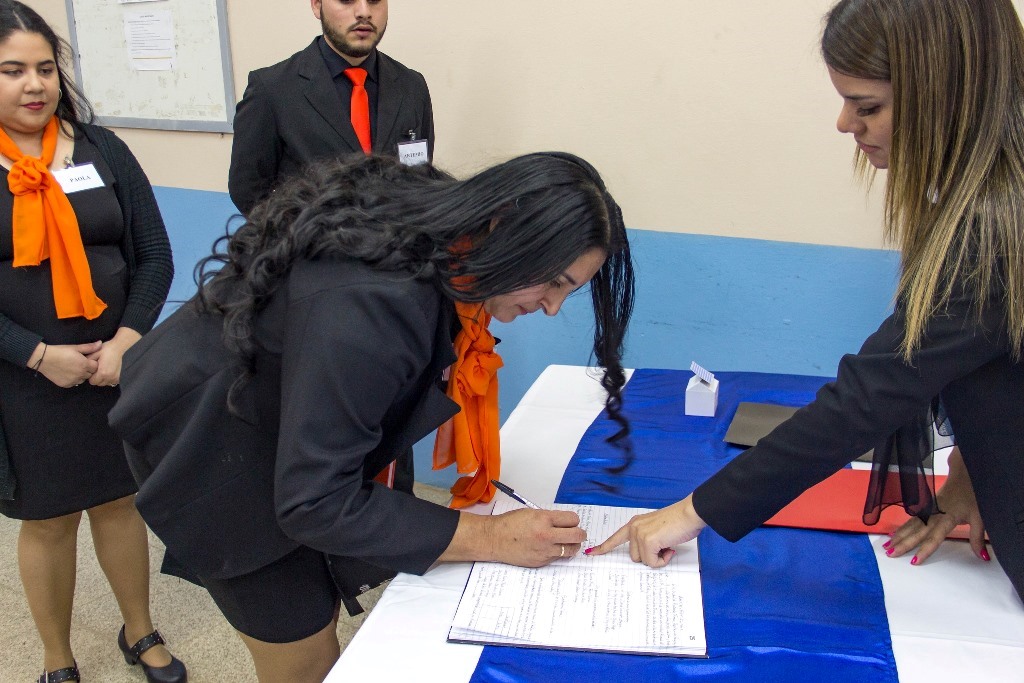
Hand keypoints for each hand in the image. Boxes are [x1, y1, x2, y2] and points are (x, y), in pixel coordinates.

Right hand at [29, 341, 101, 387]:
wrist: (44, 359)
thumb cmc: (60, 351)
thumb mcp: (75, 348)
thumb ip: (89, 347)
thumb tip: (100, 343)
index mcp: (84, 365)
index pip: (96, 367)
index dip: (92, 363)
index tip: (86, 360)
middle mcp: (80, 375)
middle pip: (90, 374)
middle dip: (87, 370)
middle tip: (79, 364)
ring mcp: (73, 381)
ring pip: (82, 380)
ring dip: (80, 375)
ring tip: (73, 368)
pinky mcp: (66, 385)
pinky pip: (74, 383)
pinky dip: (72, 379)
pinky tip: (67, 373)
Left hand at [85, 327, 141, 386]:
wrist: (118, 348)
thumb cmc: (105, 350)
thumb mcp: (93, 354)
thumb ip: (87, 363)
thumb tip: (82, 370)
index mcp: (103, 373)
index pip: (92, 382)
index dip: (90, 376)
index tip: (92, 370)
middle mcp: (110, 377)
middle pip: (98, 384)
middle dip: (96, 378)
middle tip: (97, 370)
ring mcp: (115, 378)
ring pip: (104, 383)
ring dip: (102, 379)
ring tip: (103, 370)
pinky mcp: (118, 378)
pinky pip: (111, 382)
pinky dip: (108, 379)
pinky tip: (108, 372)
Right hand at [489, 508, 587, 566]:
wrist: (494, 539)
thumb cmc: (510, 524)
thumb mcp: (532, 513)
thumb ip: (550, 518)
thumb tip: (565, 522)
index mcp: (544, 519)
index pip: (573, 519)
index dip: (573, 520)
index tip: (571, 521)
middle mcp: (546, 535)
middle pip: (578, 535)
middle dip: (579, 533)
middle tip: (576, 533)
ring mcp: (544, 551)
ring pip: (571, 549)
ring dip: (571, 545)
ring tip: (565, 542)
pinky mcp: (541, 562)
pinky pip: (558, 557)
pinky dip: (558, 553)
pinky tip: (550, 548)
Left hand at [587, 494, 705, 566]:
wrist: (690, 514)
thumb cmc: (679, 522)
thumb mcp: (657, 530)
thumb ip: (648, 540)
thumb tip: (647, 556)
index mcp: (635, 524)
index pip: (615, 538)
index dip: (603, 547)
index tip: (591, 552)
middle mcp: (634, 527)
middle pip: (634, 556)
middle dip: (650, 556)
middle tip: (664, 546)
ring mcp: (639, 534)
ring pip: (643, 561)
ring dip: (657, 558)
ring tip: (668, 545)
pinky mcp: (648, 540)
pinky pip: (652, 562)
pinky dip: (662, 560)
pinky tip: (670, 547)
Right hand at [885, 447, 988, 564]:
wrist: (963, 476)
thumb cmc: (972, 497)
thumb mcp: (980, 517)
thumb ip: (977, 538)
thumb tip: (982, 557)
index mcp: (947, 519)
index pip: (933, 538)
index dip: (924, 550)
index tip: (914, 561)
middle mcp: (933, 515)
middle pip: (916, 533)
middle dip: (902, 544)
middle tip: (890, 554)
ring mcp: (927, 511)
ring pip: (910, 526)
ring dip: (898, 537)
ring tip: (886, 547)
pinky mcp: (924, 508)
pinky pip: (910, 520)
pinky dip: (900, 528)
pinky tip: (892, 535)